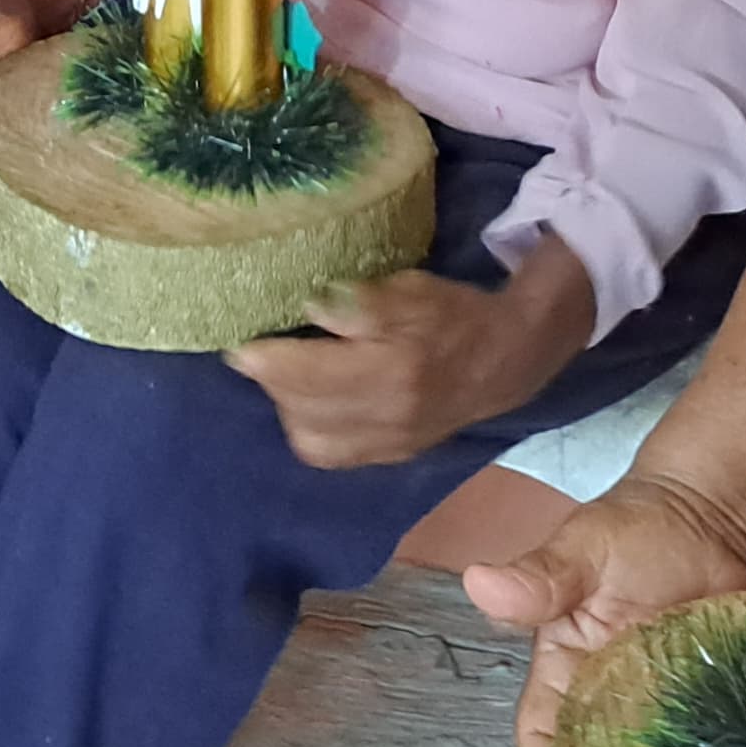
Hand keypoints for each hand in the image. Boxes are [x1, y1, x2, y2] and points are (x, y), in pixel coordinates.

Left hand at [226, 248, 588, 470]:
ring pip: (314, 443)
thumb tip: (311, 309)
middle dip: (272, 385)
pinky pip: (334, 455)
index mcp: (393, 371)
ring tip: (285, 378)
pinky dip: (310, 431)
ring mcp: (390, 443)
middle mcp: (389, 417)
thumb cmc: (452, 315)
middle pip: (305, 414)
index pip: (313, 377)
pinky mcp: (393, 455)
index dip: (268, 362)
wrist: (505, 362)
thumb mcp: (411, 291)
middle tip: (260, 355)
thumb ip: (361, 304)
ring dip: (288, 411)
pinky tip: (308, 405)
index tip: (240, 346)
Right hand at [462, 470, 745, 746]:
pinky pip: (719, 745)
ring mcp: (670, 704)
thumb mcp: (585, 548)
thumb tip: (478, 583)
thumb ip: (540, 577)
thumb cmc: (642, 525)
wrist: (720, 512)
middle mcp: (615, 697)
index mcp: (569, 669)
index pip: (546, 734)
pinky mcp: (722, 703)